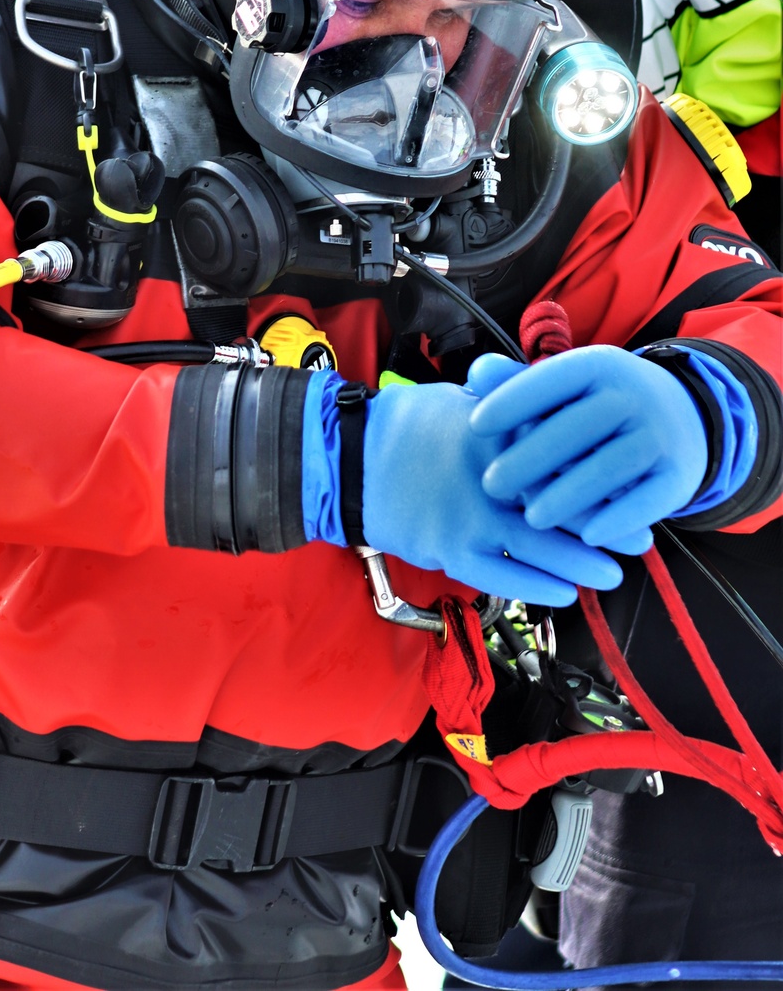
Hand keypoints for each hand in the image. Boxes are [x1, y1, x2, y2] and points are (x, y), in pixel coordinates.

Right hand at [361, 381, 623, 605]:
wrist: (351, 459)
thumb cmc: (405, 425)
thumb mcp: (458, 399)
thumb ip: (504, 405)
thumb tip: (544, 401)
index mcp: (495, 435)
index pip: (560, 457)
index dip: (599, 475)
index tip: (631, 486)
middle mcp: (488, 477)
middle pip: (560, 506)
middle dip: (603, 526)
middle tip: (640, 541)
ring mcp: (469, 516)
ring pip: (538, 547)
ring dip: (580, 563)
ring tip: (612, 574)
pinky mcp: (448, 548)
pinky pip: (501, 575)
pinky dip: (535, 585)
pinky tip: (563, 592)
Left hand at [468, 346, 707, 547]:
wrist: (683, 417)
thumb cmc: (597, 407)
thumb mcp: (565, 389)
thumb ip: (518, 383)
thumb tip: (477, 372)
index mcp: (599, 366)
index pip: (553, 379)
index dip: (513, 400)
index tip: (475, 426)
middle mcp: (633, 394)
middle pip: (577, 428)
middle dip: (531, 458)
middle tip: (491, 485)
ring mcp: (661, 434)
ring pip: (611, 467)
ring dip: (570, 496)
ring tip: (532, 518)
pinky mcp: (680, 474)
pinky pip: (650, 499)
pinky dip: (619, 519)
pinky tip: (587, 537)